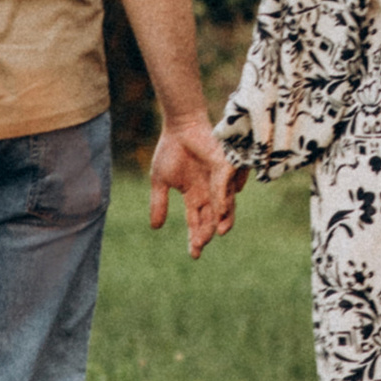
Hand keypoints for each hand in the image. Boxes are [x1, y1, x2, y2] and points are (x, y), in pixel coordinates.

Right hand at [149, 113, 236, 258]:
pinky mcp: (224, 168)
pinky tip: (218, 212)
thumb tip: (155, 228)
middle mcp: (209, 192)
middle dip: (206, 234)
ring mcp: (218, 182)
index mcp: (194, 196)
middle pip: (210, 219)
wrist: (179, 126)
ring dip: (219, 221)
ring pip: (223, 207)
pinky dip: (222, 201)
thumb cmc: (171, 150)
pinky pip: (225, 188)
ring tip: (214, 235)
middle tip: (199, 246)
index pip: (196, 222)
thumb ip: (159, 203)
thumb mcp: (160, 181)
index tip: (193, 255)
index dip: (194, 238)